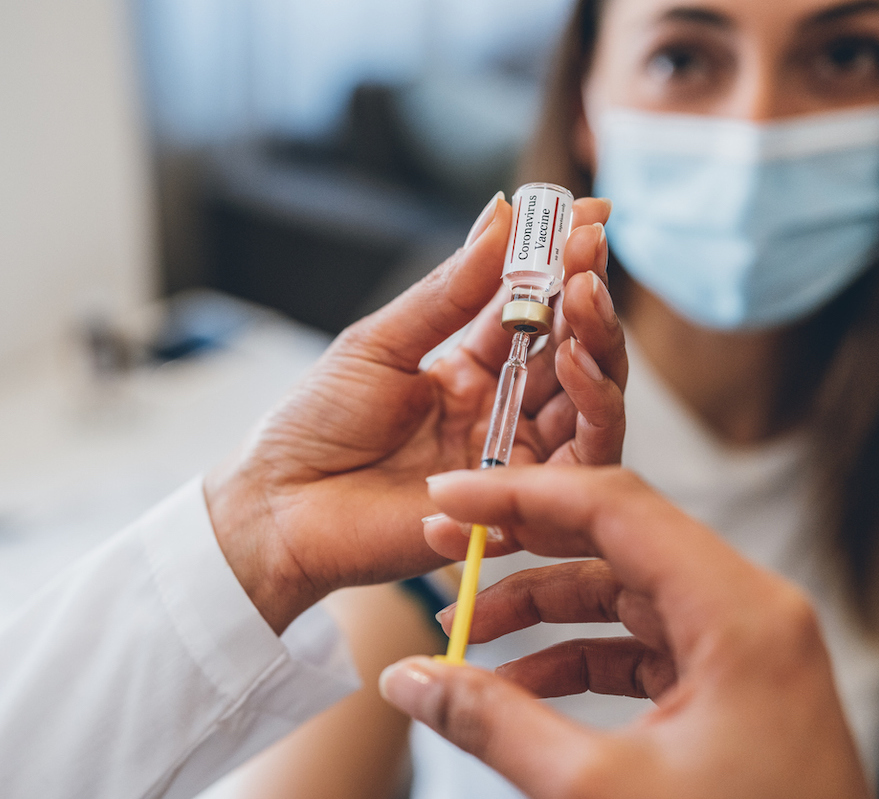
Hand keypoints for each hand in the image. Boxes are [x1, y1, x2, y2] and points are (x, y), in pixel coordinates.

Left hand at [206, 192, 624, 632]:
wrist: (279, 506)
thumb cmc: (317, 424)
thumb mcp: (381, 342)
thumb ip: (448, 290)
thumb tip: (502, 212)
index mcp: (470, 368)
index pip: (534, 311)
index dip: (562, 265)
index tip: (587, 212)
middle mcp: (501, 411)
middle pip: (574, 354)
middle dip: (588, 297)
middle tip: (588, 248)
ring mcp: (511, 458)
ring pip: (592, 404)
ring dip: (599, 346)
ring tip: (586, 297)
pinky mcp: (517, 506)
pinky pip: (578, 466)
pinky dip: (592, 414)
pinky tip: (575, 365)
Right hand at [380, 466, 871, 798]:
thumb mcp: (600, 791)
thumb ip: (494, 725)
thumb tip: (411, 679)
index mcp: (738, 612)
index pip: (613, 507)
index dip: (520, 494)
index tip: (449, 495)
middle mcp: (746, 613)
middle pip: (615, 539)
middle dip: (522, 543)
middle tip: (446, 544)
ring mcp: (740, 650)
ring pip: (621, 593)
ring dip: (539, 608)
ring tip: (467, 631)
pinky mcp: (728, 689)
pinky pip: (638, 646)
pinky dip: (573, 655)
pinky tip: (516, 683)